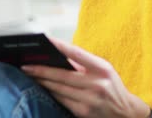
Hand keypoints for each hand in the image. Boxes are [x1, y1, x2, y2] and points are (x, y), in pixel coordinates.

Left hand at [21, 37, 149, 117]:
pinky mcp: (83, 112)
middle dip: (41, 70)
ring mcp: (90, 99)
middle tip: (26, 66)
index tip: (45, 40)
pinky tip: (42, 88)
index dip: (60, 46)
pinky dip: (51, 93)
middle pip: (62, 75)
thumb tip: (57, 55)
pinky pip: (61, 100)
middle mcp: (97, 84)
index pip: (77, 54)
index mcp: (102, 68)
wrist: (125, 113)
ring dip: (42, 82)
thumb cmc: (111, 87)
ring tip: (30, 75)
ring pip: (59, 89)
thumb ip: (84, 63)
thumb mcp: (104, 71)